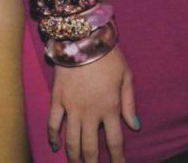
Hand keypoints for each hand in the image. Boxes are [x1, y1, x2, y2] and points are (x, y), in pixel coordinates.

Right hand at [47, 43, 139, 161]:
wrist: (84, 37)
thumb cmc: (109, 55)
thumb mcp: (126, 75)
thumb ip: (129, 103)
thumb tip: (135, 126)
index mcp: (110, 107)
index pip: (114, 142)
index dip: (117, 159)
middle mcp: (90, 112)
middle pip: (90, 148)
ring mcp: (72, 107)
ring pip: (72, 141)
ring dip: (74, 157)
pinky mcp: (58, 99)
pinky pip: (53, 123)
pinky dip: (53, 137)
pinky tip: (56, 147)